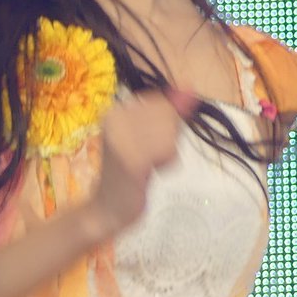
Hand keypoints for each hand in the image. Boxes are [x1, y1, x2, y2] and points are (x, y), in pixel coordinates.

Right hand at [85, 88, 197, 238]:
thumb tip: (190, 87)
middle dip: (168, 139)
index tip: (149, 142)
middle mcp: (115, 118)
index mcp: (117, 110)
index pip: (162, 103)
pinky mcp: (130, 159)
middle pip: (167, 116)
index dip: (167, 125)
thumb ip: (169, 112)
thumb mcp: (149, 136)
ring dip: (168, 153)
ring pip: (169, 133)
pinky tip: (150, 172)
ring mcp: (121, 138)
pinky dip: (165, 162)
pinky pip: (165, 150)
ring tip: (149, 166)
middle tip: (149, 158)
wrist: (106, 209)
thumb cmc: (130, 173)